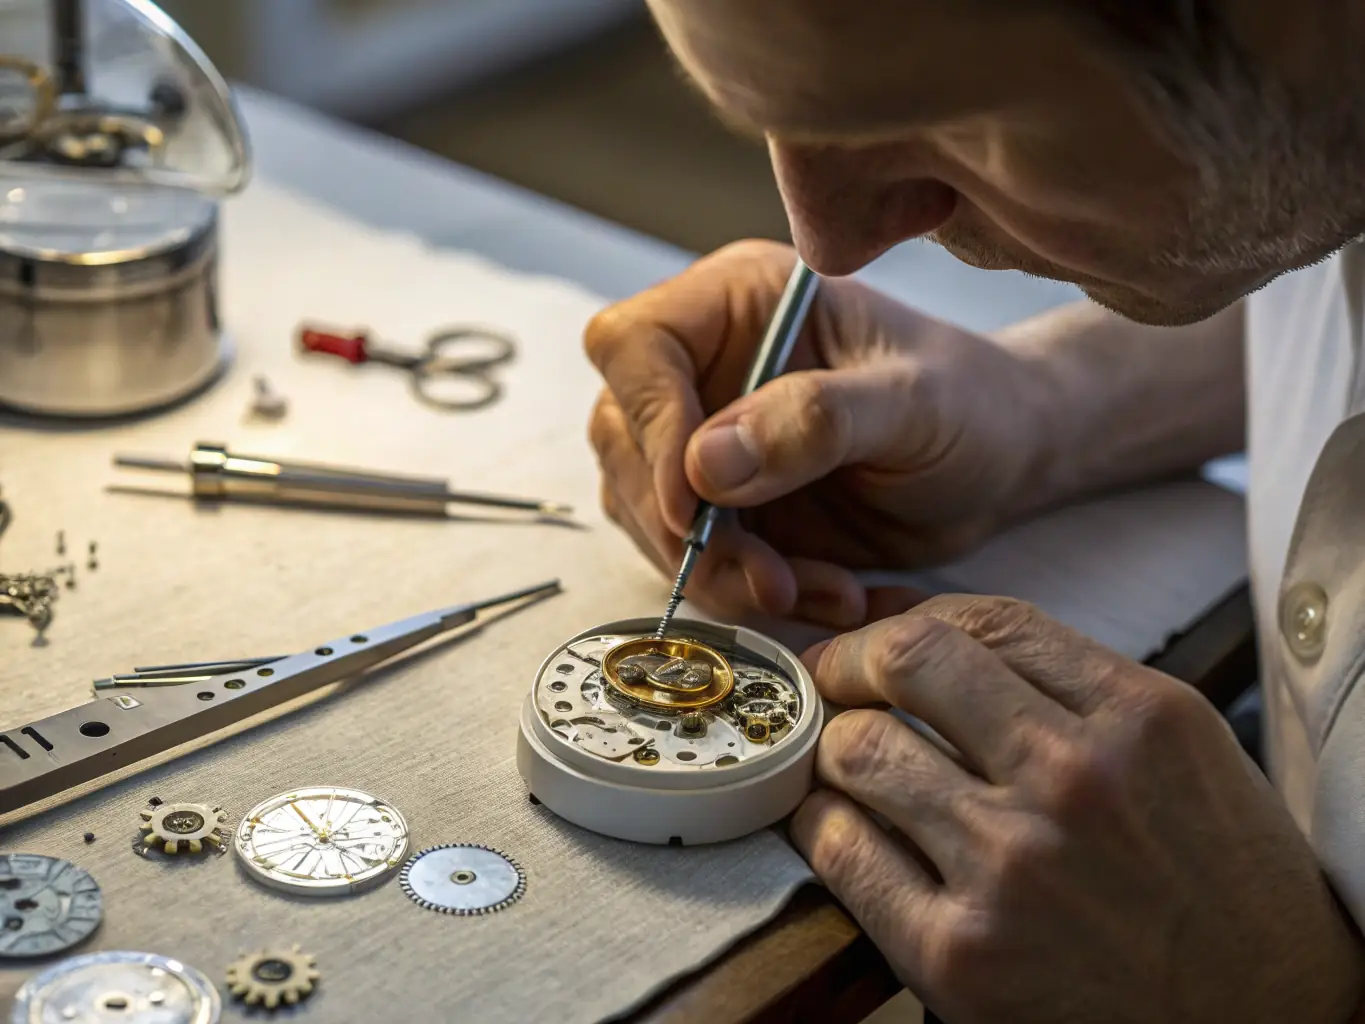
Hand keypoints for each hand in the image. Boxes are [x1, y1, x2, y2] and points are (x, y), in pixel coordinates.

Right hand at [585, 240, 1060, 629]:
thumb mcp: (914, 404)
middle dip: (684, 526)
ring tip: (810, 592)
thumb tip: (702, 467)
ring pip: (646, 512)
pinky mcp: (720, 508)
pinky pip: (692, 559)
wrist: (1000, 463)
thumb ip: (816, 421)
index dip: (648, 425)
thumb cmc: (970, 404)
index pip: (634, 346)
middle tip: (766, 579)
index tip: (694, 504)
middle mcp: (703, 366)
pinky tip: (821, 595)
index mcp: (738, 302)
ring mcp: (702, 440)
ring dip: (716, 571)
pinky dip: (744, 593)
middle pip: (623, 441)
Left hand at [792, 596, 1361, 1023]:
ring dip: (832, 748)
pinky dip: (821, 826)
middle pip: (906, 662)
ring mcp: (1012, 866)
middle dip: (848, 662)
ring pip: (858, 752)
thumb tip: (930, 632)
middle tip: (830, 681)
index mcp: (1139, 716)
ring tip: (841, 762)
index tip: (875, 641)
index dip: (906, 619)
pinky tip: (836, 826)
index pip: (983, 620)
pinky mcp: (960, 954)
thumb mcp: (1181, 753)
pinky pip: (842, 852)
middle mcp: (1074, 779)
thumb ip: (1069, 686)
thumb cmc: (1223, 887)